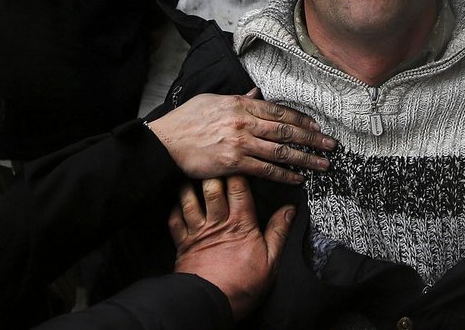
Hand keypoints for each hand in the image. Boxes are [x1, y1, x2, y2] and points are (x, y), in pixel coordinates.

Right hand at [147, 89, 335, 182]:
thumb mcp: (213, 100)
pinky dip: (284, 175)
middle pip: (287, 130)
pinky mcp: (234, 163)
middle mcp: (245, 122)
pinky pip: (266, 170)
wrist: (164, 142)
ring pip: (281, 151)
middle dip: (312, 138)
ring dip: (306, 159)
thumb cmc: (186, 121)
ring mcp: (241, 143)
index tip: (316, 126)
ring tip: (322, 164)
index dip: (302, 119)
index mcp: (241, 104)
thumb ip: (239, 98)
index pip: (280, 110)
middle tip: (330, 145)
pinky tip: (298, 179)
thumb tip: (257, 93)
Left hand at [171, 176, 293, 319]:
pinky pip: (175, 219)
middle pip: (212, 187)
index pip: (239, 188)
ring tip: (194, 176)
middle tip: (214, 163)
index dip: (238, 171)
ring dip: (191, 186)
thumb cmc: (242, 285)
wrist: (210, 303)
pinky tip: (179, 203)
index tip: (240, 161)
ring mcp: (198, 232)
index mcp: (241, 224)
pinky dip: (175, 208)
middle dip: (213, 172)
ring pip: (190, 199)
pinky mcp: (183, 243)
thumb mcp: (271, 260)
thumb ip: (279, 231)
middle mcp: (217, 223)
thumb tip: (289, 210)